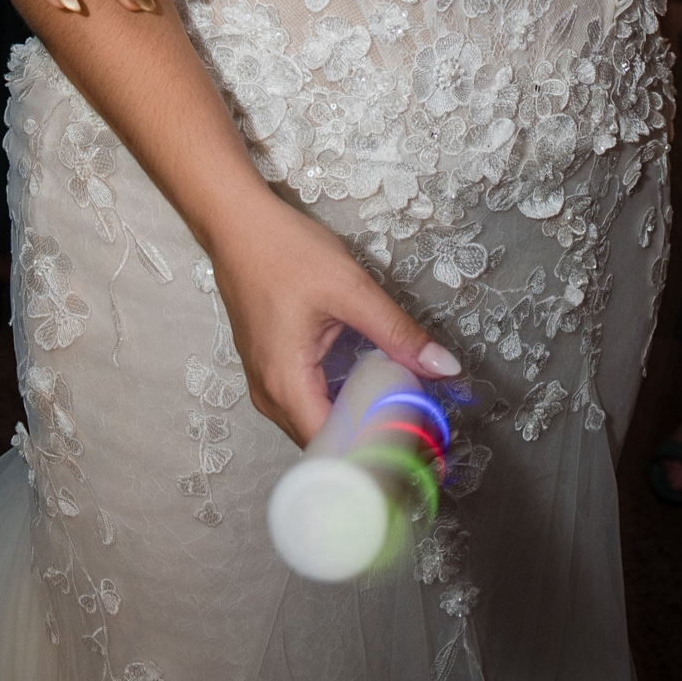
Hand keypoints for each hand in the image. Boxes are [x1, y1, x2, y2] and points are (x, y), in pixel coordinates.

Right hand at [210, 192, 460, 446]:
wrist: (235, 224)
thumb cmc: (284, 251)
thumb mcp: (350, 289)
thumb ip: (397, 333)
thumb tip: (445, 368)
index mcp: (285, 383)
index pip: (331, 450)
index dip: (373, 457)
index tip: (413, 454)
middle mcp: (269, 394)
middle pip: (322, 444)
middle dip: (369, 443)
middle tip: (417, 437)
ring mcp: (264, 382)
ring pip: (313, 424)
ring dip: (354, 424)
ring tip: (400, 416)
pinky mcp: (268, 368)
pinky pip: (305, 404)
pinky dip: (337, 405)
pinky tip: (368, 390)